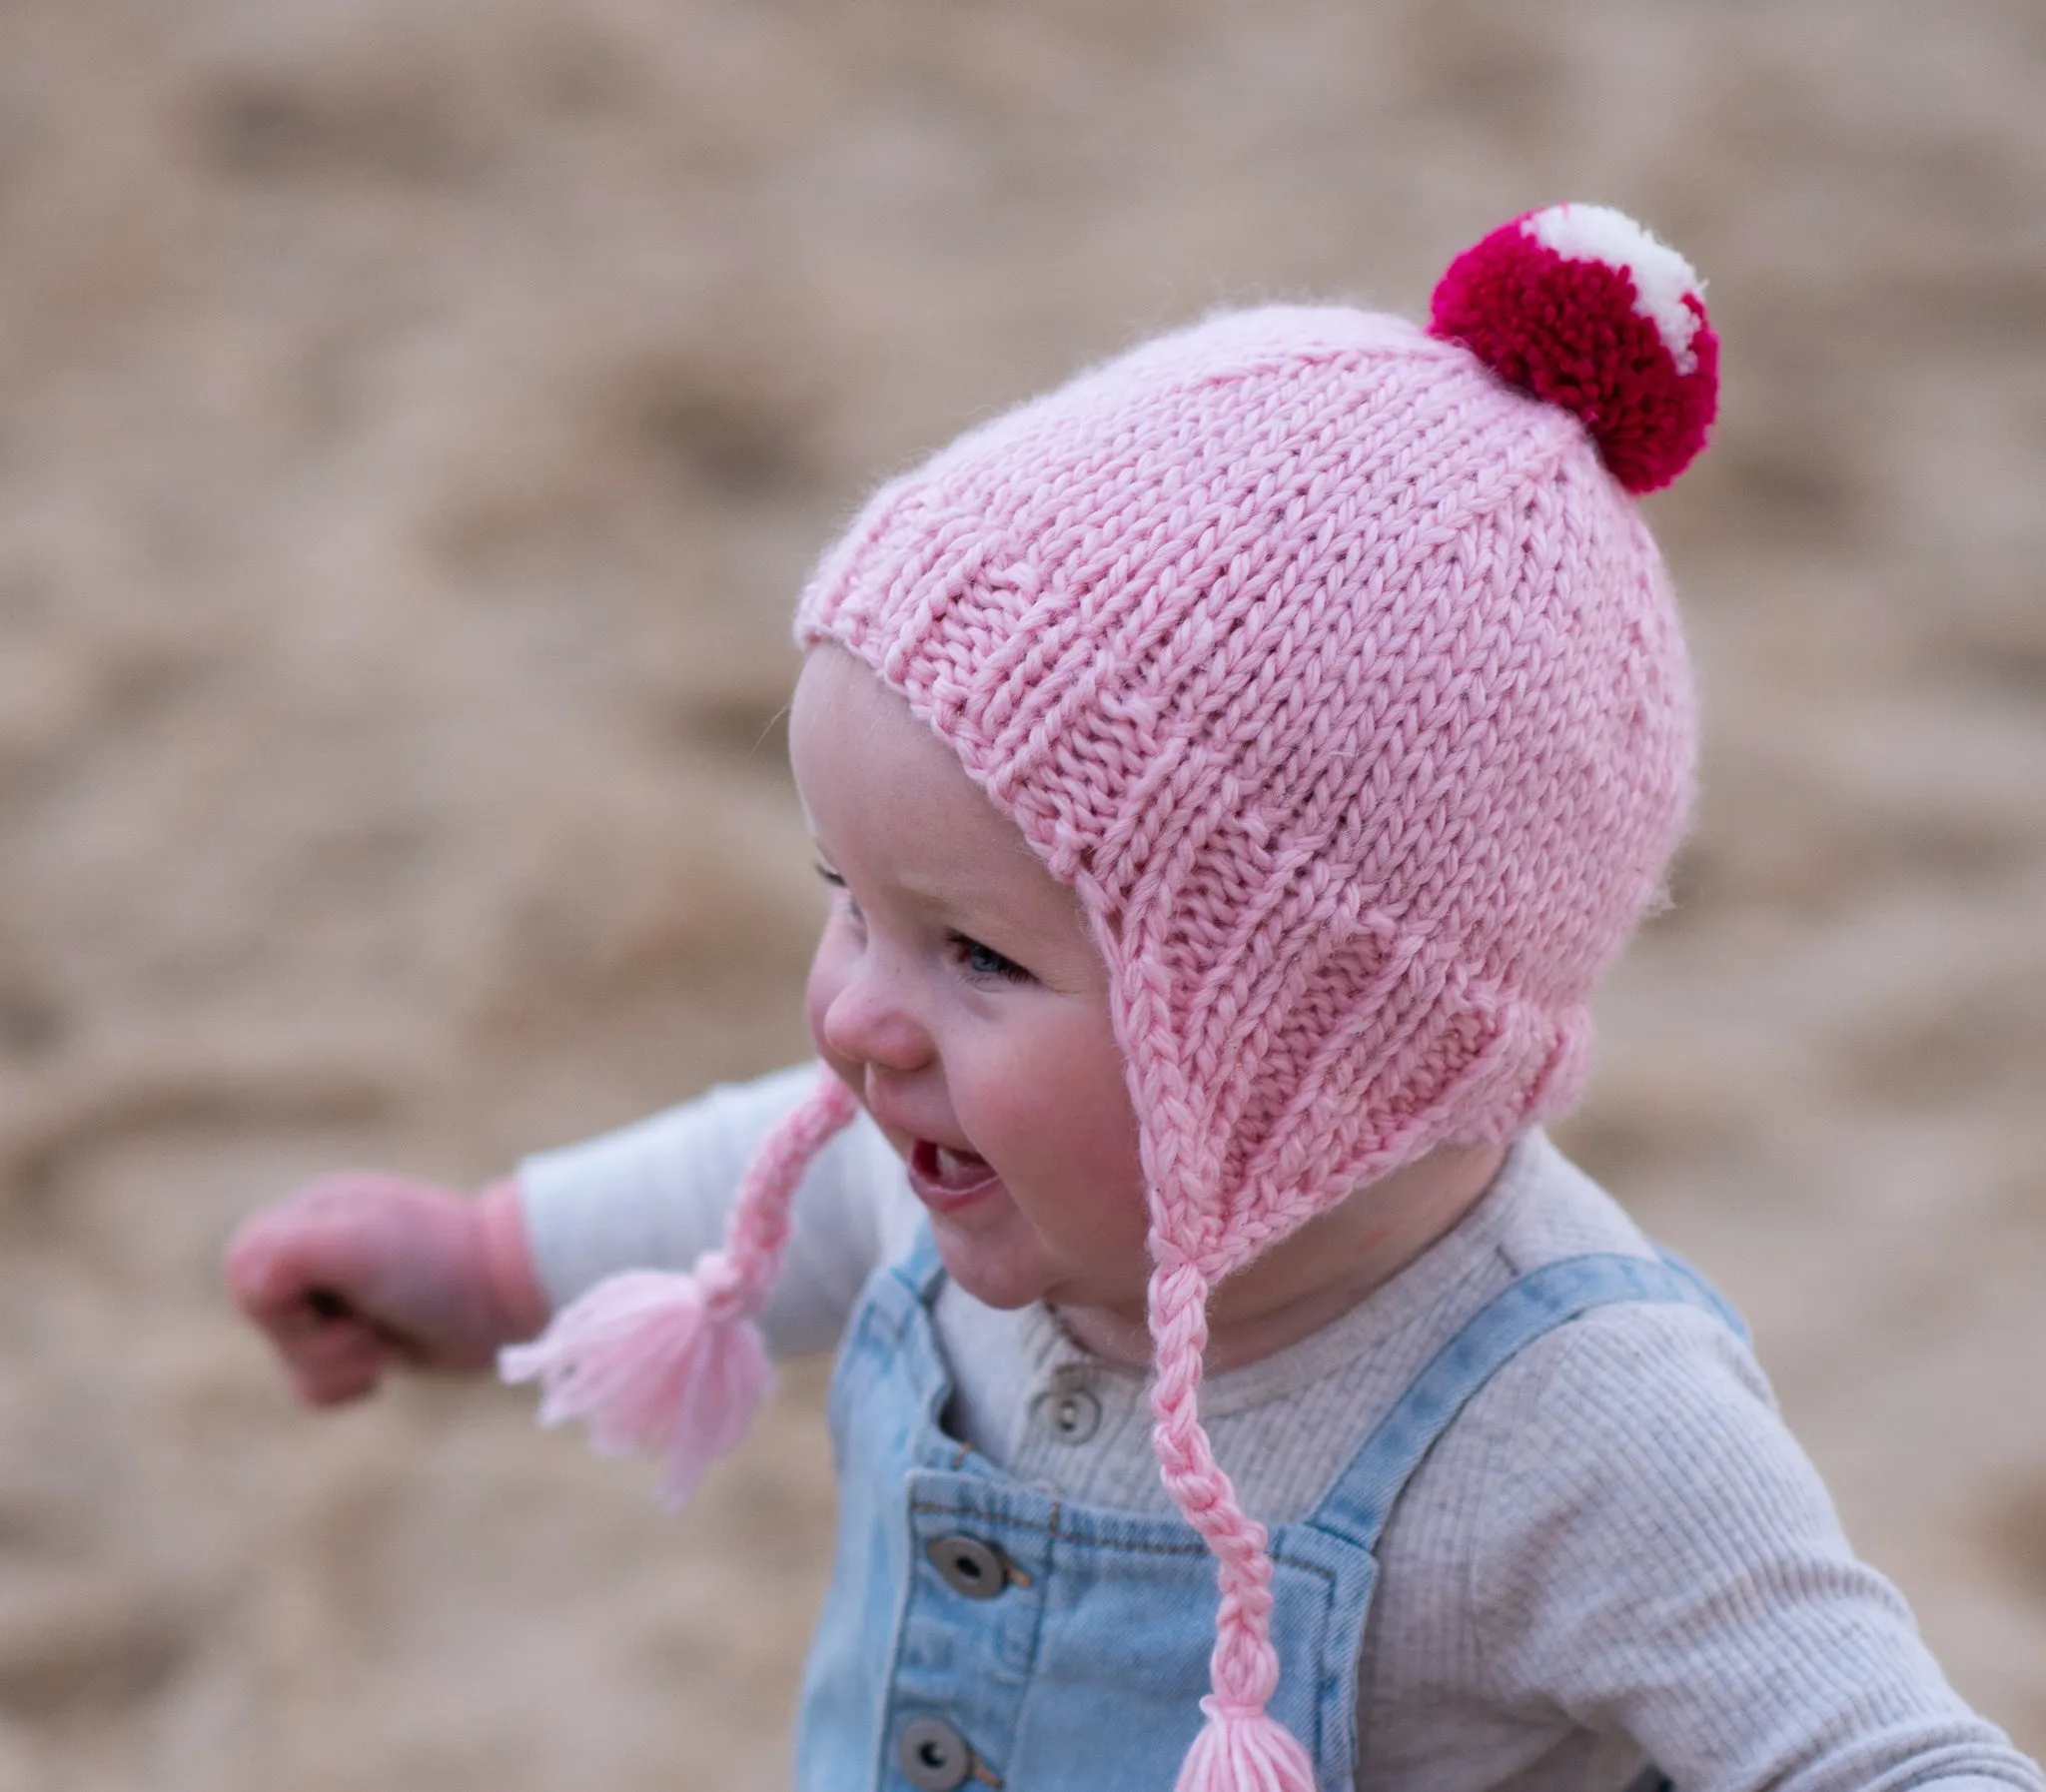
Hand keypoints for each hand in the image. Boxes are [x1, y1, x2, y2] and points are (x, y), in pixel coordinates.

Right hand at [225, 1173, 548, 1406]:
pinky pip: (317, 1385)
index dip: (287, 1308)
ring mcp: (337, 1295)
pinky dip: (350, 1383)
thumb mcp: (357, 1245)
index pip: (244, 1276)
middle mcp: (314, 1251)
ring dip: (342, 1365)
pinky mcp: (361, 1336)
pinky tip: (392, 1358)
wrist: (509, 1292)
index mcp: (304, 1216)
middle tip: (375, 1321)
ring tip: (389, 1339)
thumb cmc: (437, 1262)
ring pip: (293, 1364)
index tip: (340, 1297)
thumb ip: (289, 1252)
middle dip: (323, 1344)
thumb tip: (249, 1281)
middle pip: (269, 1328)